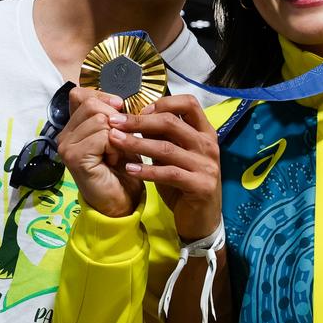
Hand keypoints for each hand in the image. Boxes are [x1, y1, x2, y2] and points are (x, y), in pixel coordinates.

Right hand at [57, 87, 144, 216]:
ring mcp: (66, 146)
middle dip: (114, 119)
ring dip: (117, 137)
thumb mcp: (119, 135)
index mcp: (72, 127)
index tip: (120, 109)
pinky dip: (115, 148)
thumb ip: (112, 116)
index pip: (80, 94)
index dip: (103, 97)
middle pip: (91, 104)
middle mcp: (64, 135)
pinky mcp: (75, 157)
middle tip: (119, 141)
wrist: (121, 202)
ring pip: (100, 119)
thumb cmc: (122, 169)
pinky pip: (103, 136)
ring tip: (114, 154)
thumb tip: (117, 100)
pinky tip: (112, 162)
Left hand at [107, 95, 220, 240]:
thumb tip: (136, 118)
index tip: (139, 110)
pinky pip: (170, 174)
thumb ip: (162, 137)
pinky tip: (129, 169)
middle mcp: (208, 145)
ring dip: (137, 143)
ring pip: (167, 147)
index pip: (188, 103)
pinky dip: (147, 170)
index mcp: (205, 132)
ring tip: (114, 141)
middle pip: (171, 122)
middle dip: (139, 121)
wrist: (201, 220)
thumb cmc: (185, 185)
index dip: (162, 103)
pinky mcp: (201, 186)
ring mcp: (206, 165)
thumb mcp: (173, 157)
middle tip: (114, 123)